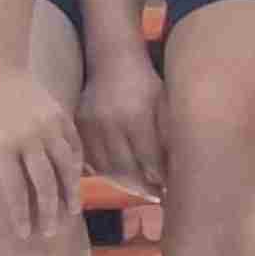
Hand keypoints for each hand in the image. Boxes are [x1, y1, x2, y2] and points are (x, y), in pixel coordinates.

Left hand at [0, 57, 86, 243]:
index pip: (15, 189)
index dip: (20, 215)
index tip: (23, 234)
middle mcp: (28, 137)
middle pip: (46, 185)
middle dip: (49, 213)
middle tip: (48, 233)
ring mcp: (48, 127)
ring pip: (67, 169)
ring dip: (70, 194)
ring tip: (70, 213)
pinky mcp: (61, 118)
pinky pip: (74, 149)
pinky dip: (76, 168)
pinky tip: (73, 183)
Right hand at [78, 52, 167, 198]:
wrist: (113, 60)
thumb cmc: (147, 84)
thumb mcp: (165, 106)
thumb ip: (168, 138)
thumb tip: (175, 172)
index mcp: (136, 117)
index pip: (149, 161)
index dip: (161, 180)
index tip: (171, 191)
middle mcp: (110, 122)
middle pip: (126, 169)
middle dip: (143, 186)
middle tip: (156, 196)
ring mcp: (91, 124)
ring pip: (106, 167)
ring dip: (124, 182)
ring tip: (140, 188)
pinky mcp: (79, 124)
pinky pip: (91, 157)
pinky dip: (105, 170)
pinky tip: (120, 174)